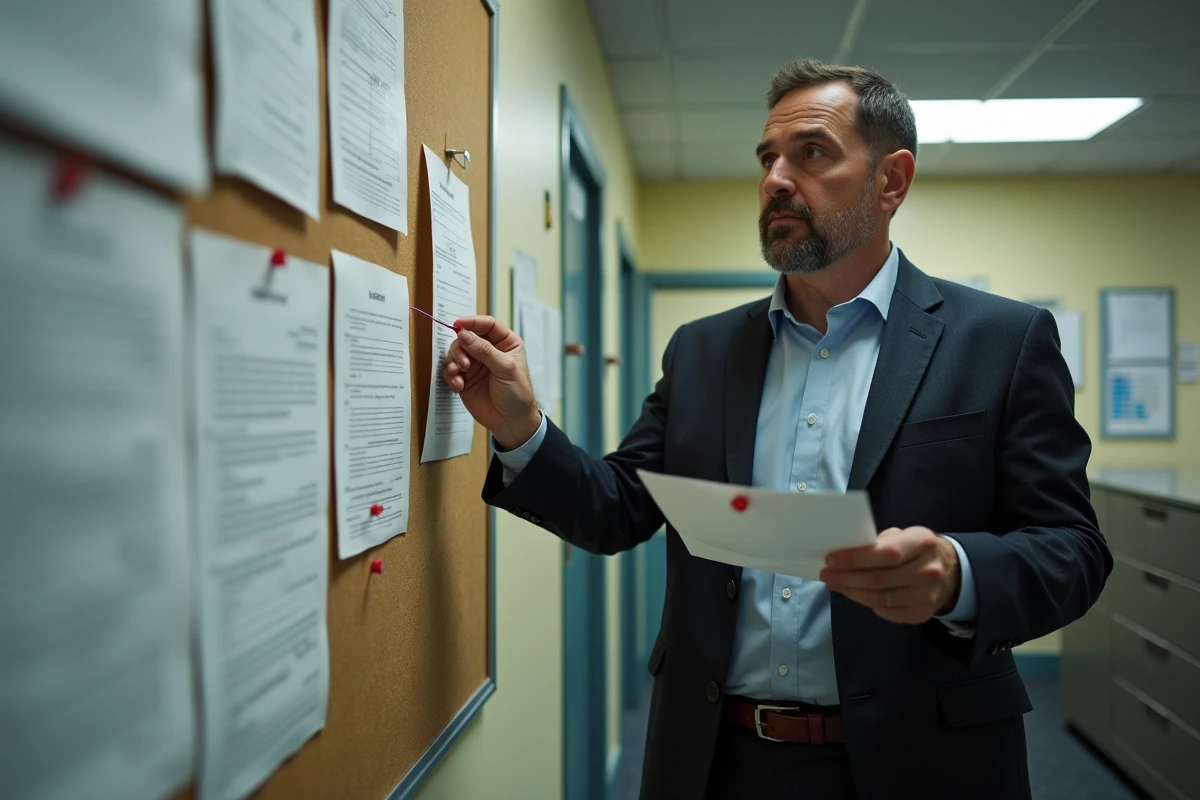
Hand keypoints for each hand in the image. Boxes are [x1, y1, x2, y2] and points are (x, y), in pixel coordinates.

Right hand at [441, 315, 540, 450]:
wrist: (511, 422)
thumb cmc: (517, 394)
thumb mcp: (505, 369)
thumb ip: (484, 350)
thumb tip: (464, 334)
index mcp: (505, 343)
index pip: (488, 325)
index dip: (472, 322)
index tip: (458, 325)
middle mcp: (489, 350)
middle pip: (467, 337)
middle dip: (460, 348)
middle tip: (463, 363)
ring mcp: (476, 364)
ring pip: (456, 352)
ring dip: (454, 362)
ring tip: (459, 375)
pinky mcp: (465, 378)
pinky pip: (451, 371)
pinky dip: (451, 376)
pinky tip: (458, 386)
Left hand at [819, 527, 960, 624]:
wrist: (948, 572)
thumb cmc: (914, 549)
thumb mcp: (902, 535)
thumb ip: (877, 542)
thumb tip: (842, 554)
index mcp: (923, 542)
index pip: (886, 553)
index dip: (856, 559)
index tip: (831, 560)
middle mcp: (929, 570)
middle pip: (879, 579)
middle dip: (846, 578)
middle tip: (826, 575)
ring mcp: (927, 595)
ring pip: (879, 599)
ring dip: (851, 592)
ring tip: (835, 584)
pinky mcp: (921, 614)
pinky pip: (885, 611)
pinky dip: (866, 603)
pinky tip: (855, 594)